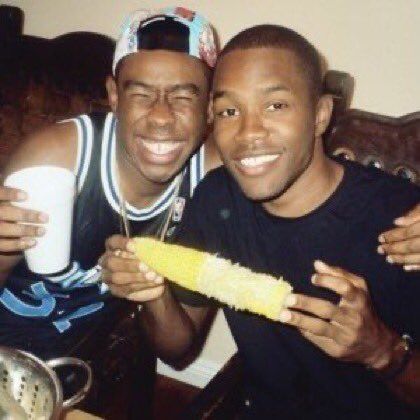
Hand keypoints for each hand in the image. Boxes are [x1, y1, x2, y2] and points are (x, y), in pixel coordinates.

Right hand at [0, 185, 47, 252]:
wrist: (0, 231)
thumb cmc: (12, 210)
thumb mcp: (12, 202)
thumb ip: (27, 196)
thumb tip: (66, 189)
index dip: (9, 193)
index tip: (26, 195)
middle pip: (4, 212)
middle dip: (25, 215)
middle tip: (45, 218)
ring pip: (4, 229)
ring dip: (25, 230)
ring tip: (43, 231)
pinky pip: (3, 245)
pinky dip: (18, 244)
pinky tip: (33, 242)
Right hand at [100, 234, 164, 301]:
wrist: (154, 275)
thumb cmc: (149, 256)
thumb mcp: (151, 249)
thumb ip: (149, 248)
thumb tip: (151, 251)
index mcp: (114, 245)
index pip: (113, 242)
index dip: (123, 244)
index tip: (135, 246)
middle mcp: (107, 261)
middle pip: (112, 262)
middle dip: (129, 265)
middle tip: (146, 267)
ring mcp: (109, 277)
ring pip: (118, 278)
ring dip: (137, 277)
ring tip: (154, 276)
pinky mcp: (116, 290)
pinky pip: (126, 289)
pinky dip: (142, 286)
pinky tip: (154, 283)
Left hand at [279, 260, 397, 368]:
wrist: (377, 346)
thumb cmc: (362, 310)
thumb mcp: (358, 291)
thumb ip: (339, 275)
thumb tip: (317, 264)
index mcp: (360, 301)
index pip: (346, 288)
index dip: (329, 281)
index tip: (312, 278)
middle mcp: (354, 319)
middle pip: (328, 310)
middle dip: (306, 303)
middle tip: (287, 298)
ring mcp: (346, 336)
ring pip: (320, 327)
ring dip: (300, 320)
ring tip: (282, 315)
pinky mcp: (337, 350)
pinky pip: (317, 339)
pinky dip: (304, 330)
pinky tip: (293, 324)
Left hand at [378, 203, 419, 270]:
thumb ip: (416, 213)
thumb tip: (396, 222)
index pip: (408, 232)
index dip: (393, 235)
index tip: (380, 238)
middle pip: (411, 246)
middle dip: (394, 249)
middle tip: (380, 250)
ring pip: (419, 257)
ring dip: (403, 259)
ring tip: (389, 259)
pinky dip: (417, 266)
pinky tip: (406, 268)